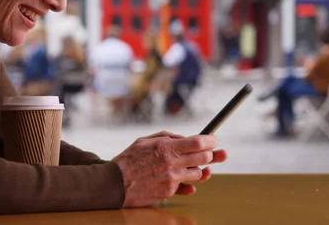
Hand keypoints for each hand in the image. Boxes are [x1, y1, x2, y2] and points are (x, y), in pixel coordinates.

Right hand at [111, 131, 226, 207]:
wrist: (115, 183)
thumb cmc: (128, 160)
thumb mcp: (144, 140)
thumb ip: (166, 136)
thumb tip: (185, 138)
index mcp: (165, 147)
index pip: (198, 142)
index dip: (210, 140)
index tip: (213, 139)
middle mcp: (171, 163)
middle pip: (204, 158)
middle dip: (211, 155)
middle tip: (211, 153)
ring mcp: (172, 179)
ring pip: (199, 174)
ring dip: (198, 169)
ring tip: (190, 166)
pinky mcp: (169, 192)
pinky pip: (187, 187)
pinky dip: (188, 183)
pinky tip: (185, 180)